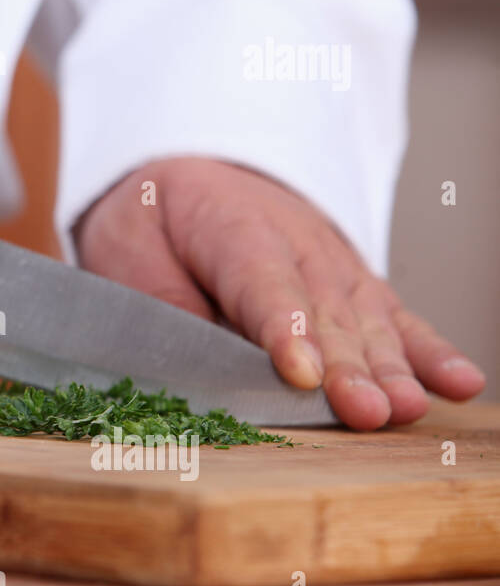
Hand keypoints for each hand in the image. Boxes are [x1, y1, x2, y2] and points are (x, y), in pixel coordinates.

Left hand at [73, 157, 485, 429]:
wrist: (184, 174)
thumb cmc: (151, 222)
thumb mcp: (128, 252)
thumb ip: (166, 308)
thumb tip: (197, 366)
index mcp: (232, 225)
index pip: (262, 283)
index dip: (284, 331)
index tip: (302, 375)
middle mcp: (296, 240)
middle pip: (324, 310)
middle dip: (346, 365)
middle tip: (364, 411)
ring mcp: (333, 260)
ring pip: (364, 318)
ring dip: (388, 367)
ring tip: (404, 408)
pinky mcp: (353, 283)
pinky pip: (394, 316)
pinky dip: (428, 350)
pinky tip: (458, 382)